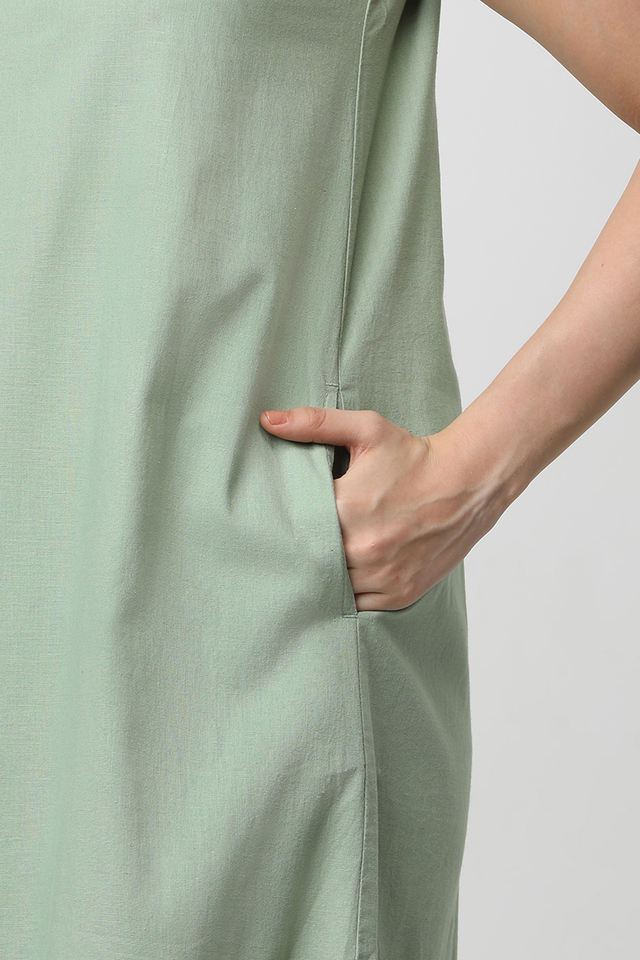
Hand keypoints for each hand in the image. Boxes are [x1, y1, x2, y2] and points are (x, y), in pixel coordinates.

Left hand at [260, 406, 510, 610]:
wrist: (468, 482)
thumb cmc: (414, 456)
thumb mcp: (366, 430)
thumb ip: (314, 424)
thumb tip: (268, 420)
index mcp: (346, 509)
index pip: (296, 529)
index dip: (287, 528)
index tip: (281, 523)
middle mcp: (362, 548)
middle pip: (312, 562)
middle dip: (306, 553)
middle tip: (296, 546)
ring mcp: (382, 576)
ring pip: (333, 589)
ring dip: (327, 577)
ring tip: (322, 560)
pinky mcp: (400, 594)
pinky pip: (360, 605)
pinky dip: (352, 594)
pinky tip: (349, 575)